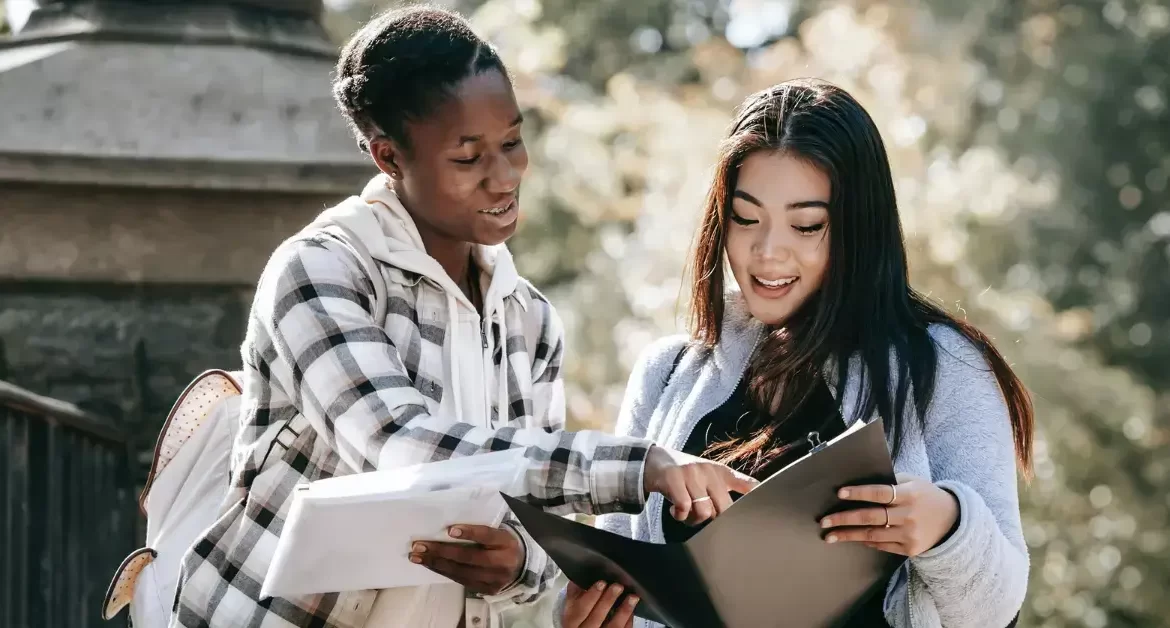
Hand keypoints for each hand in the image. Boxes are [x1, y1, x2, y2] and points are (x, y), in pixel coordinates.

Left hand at [408, 525, 523, 594]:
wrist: (522, 566)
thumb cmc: (503, 543)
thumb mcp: (499, 531)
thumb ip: (481, 528)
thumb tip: (451, 524)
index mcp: (506, 542)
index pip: (487, 536)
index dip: (469, 532)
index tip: (449, 529)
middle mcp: (502, 562)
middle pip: (469, 557)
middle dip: (441, 551)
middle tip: (419, 546)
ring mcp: (495, 579)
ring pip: (461, 572)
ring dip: (436, 563)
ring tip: (417, 556)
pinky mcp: (487, 590)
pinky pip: (461, 581)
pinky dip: (443, 572)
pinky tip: (431, 565)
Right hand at [562, 580, 638, 627]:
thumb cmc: (578, 617)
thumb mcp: (572, 605)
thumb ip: (575, 592)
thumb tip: (579, 578)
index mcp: (572, 621)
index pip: (580, 609)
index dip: (591, 596)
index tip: (601, 583)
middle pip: (596, 618)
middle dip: (608, 600)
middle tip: (618, 586)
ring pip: (612, 627)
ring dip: (623, 611)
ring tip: (632, 597)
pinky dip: (628, 621)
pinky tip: (632, 611)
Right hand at [642, 445, 758, 524]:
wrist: (653, 461)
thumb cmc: (686, 474)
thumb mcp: (711, 475)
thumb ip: (733, 485)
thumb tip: (757, 491)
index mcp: (721, 472)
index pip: (746, 484)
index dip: (758, 497)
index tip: (765, 510)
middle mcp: (709, 471)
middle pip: (724, 508)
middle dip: (713, 519)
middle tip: (700, 517)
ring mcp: (692, 473)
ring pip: (703, 511)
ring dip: (692, 520)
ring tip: (685, 513)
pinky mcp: (674, 478)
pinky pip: (684, 507)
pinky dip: (678, 515)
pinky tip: (674, 510)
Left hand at [819, 473, 959, 556]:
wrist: (952, 520)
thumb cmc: (925, 495)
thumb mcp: (913, 481)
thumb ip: (890, 481)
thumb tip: (860, 481)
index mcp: (909, 494)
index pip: (879, 493)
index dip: (859, 493)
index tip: (839, 493)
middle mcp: (909, 515)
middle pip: (870, 517)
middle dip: (844, 519)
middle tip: (824, 521)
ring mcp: (909, 534)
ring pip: (872, 535)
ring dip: (848, 535)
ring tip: (830, 536)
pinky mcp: (910, 549)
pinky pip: (882, 545)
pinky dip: (867, 542)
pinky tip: (854, 539)